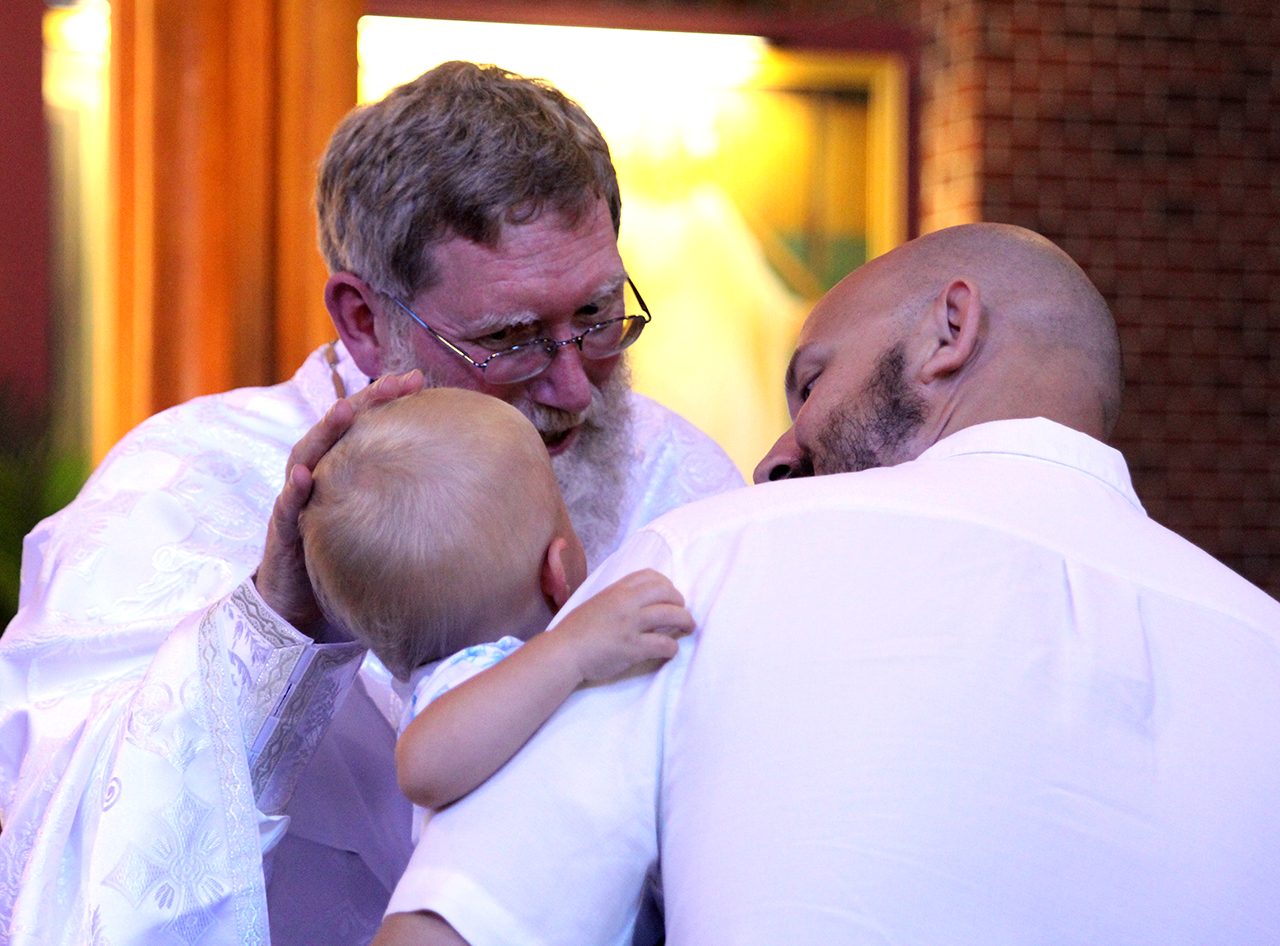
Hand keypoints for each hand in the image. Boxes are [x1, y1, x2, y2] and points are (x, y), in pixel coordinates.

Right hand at [254, 370, 424, 639]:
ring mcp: (296, 501)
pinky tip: (305, 477)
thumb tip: (470, 499)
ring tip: (346, 409)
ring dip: (325, 432)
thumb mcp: (380, 529)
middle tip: (390, 382)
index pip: (362, 428)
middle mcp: (318, 478)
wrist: (300, 606)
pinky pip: (285, 509)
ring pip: (306, 457)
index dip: (383, 401)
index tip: (415, 380)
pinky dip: (294, 491)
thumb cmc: (346, 563)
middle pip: (337, 430)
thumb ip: (409, 508)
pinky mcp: (283, 533)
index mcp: (341, 474)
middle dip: (362, 401)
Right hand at [553, 569, 694, 682]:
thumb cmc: (577, 629)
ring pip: (671, 615)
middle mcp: (626, 602)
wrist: (564, 651)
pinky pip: (664, 643)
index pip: (651, 576)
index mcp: (616, 590)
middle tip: (682, 613)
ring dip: (686, 621)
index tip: (669, 596)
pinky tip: (670, 651)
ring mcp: (630, 624)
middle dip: (680, 602)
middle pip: (666, 592)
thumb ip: (618, 598)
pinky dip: (672, 647)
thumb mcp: (597, 602)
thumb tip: (639, 601)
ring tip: (688, 628)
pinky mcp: (632, 647)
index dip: (666, 585)